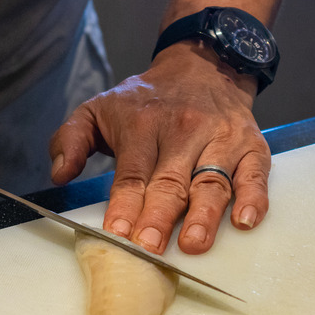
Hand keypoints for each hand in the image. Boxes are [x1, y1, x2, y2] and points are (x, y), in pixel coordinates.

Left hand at [50, 41, 270, 254]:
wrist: (202, 65)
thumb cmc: (146, 99)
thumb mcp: (98, 108)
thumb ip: (71, 139)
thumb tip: (59, 175)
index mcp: (143, 125)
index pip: (132, 173)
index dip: (125, 205)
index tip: (117, 233)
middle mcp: (184, 131)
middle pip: (171, 182)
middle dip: (159, 217)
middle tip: (149, 249)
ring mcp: (220, 138)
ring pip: (212, 181)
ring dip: (204, 215)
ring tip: (194, 244)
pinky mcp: (251, 145)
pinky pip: (255, 173)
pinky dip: (254, 197)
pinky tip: (245, 221)